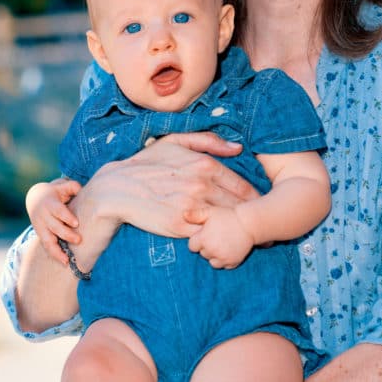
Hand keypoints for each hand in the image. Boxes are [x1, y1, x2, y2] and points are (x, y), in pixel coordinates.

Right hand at [26, 178, 81, 264]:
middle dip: (66, 234)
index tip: (76, 223)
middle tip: (79, 240)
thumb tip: (81, 190)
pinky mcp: (40, 234)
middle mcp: (43, 216)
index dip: (66, 217)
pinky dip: (54, 254)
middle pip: (54, 227)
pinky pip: (46, 246)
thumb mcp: (62, 186)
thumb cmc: (55, 192)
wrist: (35, 198)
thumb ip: (72, 186)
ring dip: (57, 251)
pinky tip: (64, 262)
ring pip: (47, 240)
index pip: (58, 211)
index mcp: (49, 203)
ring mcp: (40, 226)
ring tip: (66, 260)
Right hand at [83, 132, 257, 238]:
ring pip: (227, 220)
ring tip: (249, 237)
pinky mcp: (181, 226)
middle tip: (264, 227)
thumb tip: (238, 149)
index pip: (243, 186)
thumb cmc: (146, 164)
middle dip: (253, 216)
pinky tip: (222, 240)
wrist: (116, 190)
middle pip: (239, 206)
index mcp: (204, 165)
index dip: (256, 199)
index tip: (261, 207)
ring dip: (239, 229)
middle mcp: (201, 185)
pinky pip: (208, 234)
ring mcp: (192, 207)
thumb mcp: (175, 142)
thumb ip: (208, 141)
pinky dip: (217, 237)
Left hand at [186, 206, 254, 268]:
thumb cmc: (228, 215)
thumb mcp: (210, 212)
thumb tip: (183, 214)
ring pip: (213, 262)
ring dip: (215, 256)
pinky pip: (225, 266)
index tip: (206, 234)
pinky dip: (226, 261)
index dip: (198, 240)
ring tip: (222, 245)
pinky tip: (230, 250)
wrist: (249, 223)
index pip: (192, 247)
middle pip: (203, 254)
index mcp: (203, 239)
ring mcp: (222, 258)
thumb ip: (196, 215)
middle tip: (217, 237)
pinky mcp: (233, 262)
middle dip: (207, 248)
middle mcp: (211, 250)